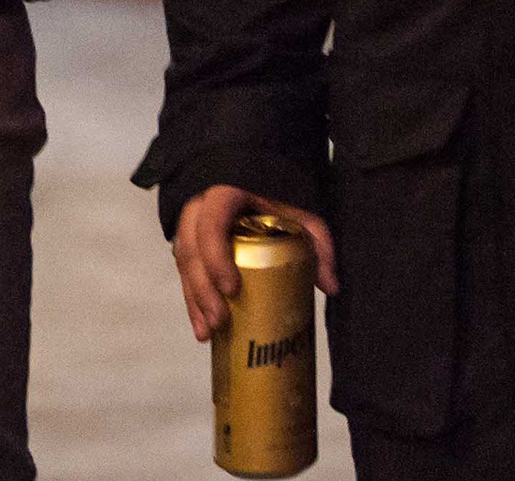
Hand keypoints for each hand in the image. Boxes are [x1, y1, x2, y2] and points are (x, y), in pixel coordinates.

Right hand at [173, 183, 335, 341]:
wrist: (254, 182)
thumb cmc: (275, 202)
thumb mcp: (301, 217)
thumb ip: (319, 244)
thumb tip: (331, 286)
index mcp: (225, 196)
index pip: (211, 223)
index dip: (216, 256)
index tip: (232, 288)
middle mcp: (200, 210)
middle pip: (192, 250)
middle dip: (203, 290)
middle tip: (221, 320)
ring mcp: (190, 228)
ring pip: (183, 265)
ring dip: (194, 301)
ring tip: (210, 332)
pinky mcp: (190, 248)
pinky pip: (183, 275)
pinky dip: (192, 304)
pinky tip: (203, 331)